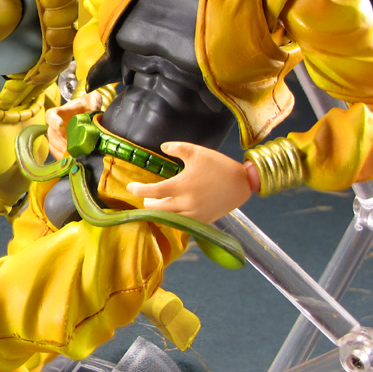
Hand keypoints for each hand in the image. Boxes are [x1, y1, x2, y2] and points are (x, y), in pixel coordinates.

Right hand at [44, 90, 103, 158]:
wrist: (87, 115)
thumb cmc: (86, 105)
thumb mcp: (91, 99)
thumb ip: (93, 99)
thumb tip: (94, 105)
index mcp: (59, 113)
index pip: (51, 116)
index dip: (53, 121)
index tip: (59, 125)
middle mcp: (55, 126)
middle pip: (52, 135)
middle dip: (59, 143)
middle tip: (69, 149)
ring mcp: (58, 137)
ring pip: (53, 146)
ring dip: (61, 152)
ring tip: (71, 157)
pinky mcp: (62, 147)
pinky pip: (58, 154)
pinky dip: (63, 159)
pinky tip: (71, 162)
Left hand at [126, 141, 251, 223]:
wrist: (243, 183)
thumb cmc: (218, 166)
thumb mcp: (197, 151)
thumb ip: (177, 148)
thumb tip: (162, 147)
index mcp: (181, 186)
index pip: (153, 191)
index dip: (138, 190)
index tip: (130, 187)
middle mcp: (186, 203)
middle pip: (157, 209)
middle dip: (148, 202)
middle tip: (146, 196)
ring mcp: (195, 215)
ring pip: (169, 219)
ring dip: (160, 212)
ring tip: (157, 204)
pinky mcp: (203, 221)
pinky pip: (182, 224)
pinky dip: (174, 219)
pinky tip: (172, 213)